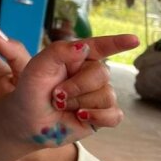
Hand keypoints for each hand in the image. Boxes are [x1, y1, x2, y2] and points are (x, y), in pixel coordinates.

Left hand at [5, 31, 137, 145]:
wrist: (28, 121)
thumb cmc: (31, 91)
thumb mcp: (37, 67)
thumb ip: (58, 52)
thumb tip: (83, 46)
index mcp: (77, 57)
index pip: (100, 46)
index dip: (117, 42)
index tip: (133, 40)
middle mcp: (90, 73)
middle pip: (101, 73)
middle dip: (77, 86)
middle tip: (56, 95)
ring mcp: (97, 94)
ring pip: (107, 95)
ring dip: (80, 103)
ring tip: (62, 106)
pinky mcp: (102, 115)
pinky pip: (114, 115)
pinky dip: (96, 117)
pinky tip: (80, 116)